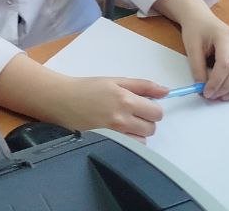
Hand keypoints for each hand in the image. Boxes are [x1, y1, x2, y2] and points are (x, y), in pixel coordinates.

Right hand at [46, 75, 168, 140]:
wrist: (61, 100)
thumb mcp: (116, 81)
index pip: (157, 113)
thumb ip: (143, 86)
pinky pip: (129, 148)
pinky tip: (115, 132)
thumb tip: (166, 91)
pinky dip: (127, 142)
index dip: (152, 109)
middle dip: (144, 120)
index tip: (142, 106)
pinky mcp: (106, 144)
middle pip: (151, 128)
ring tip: (120, 123)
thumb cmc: (88, 88)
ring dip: (136, 133)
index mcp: (126, 99)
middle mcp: (122, 119)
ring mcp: (114, 135)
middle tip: (129, 113)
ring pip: (142, 140)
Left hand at [176, 9, 228, 100]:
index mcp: (225, 36)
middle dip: (226, 88)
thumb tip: (202, 88)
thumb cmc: (196, 30)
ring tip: (221, 96)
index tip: (206, 92)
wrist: (201, 19)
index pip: (225, 63)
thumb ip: (197, 68)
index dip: (216, 81)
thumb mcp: (191, 47)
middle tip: (212, 96)